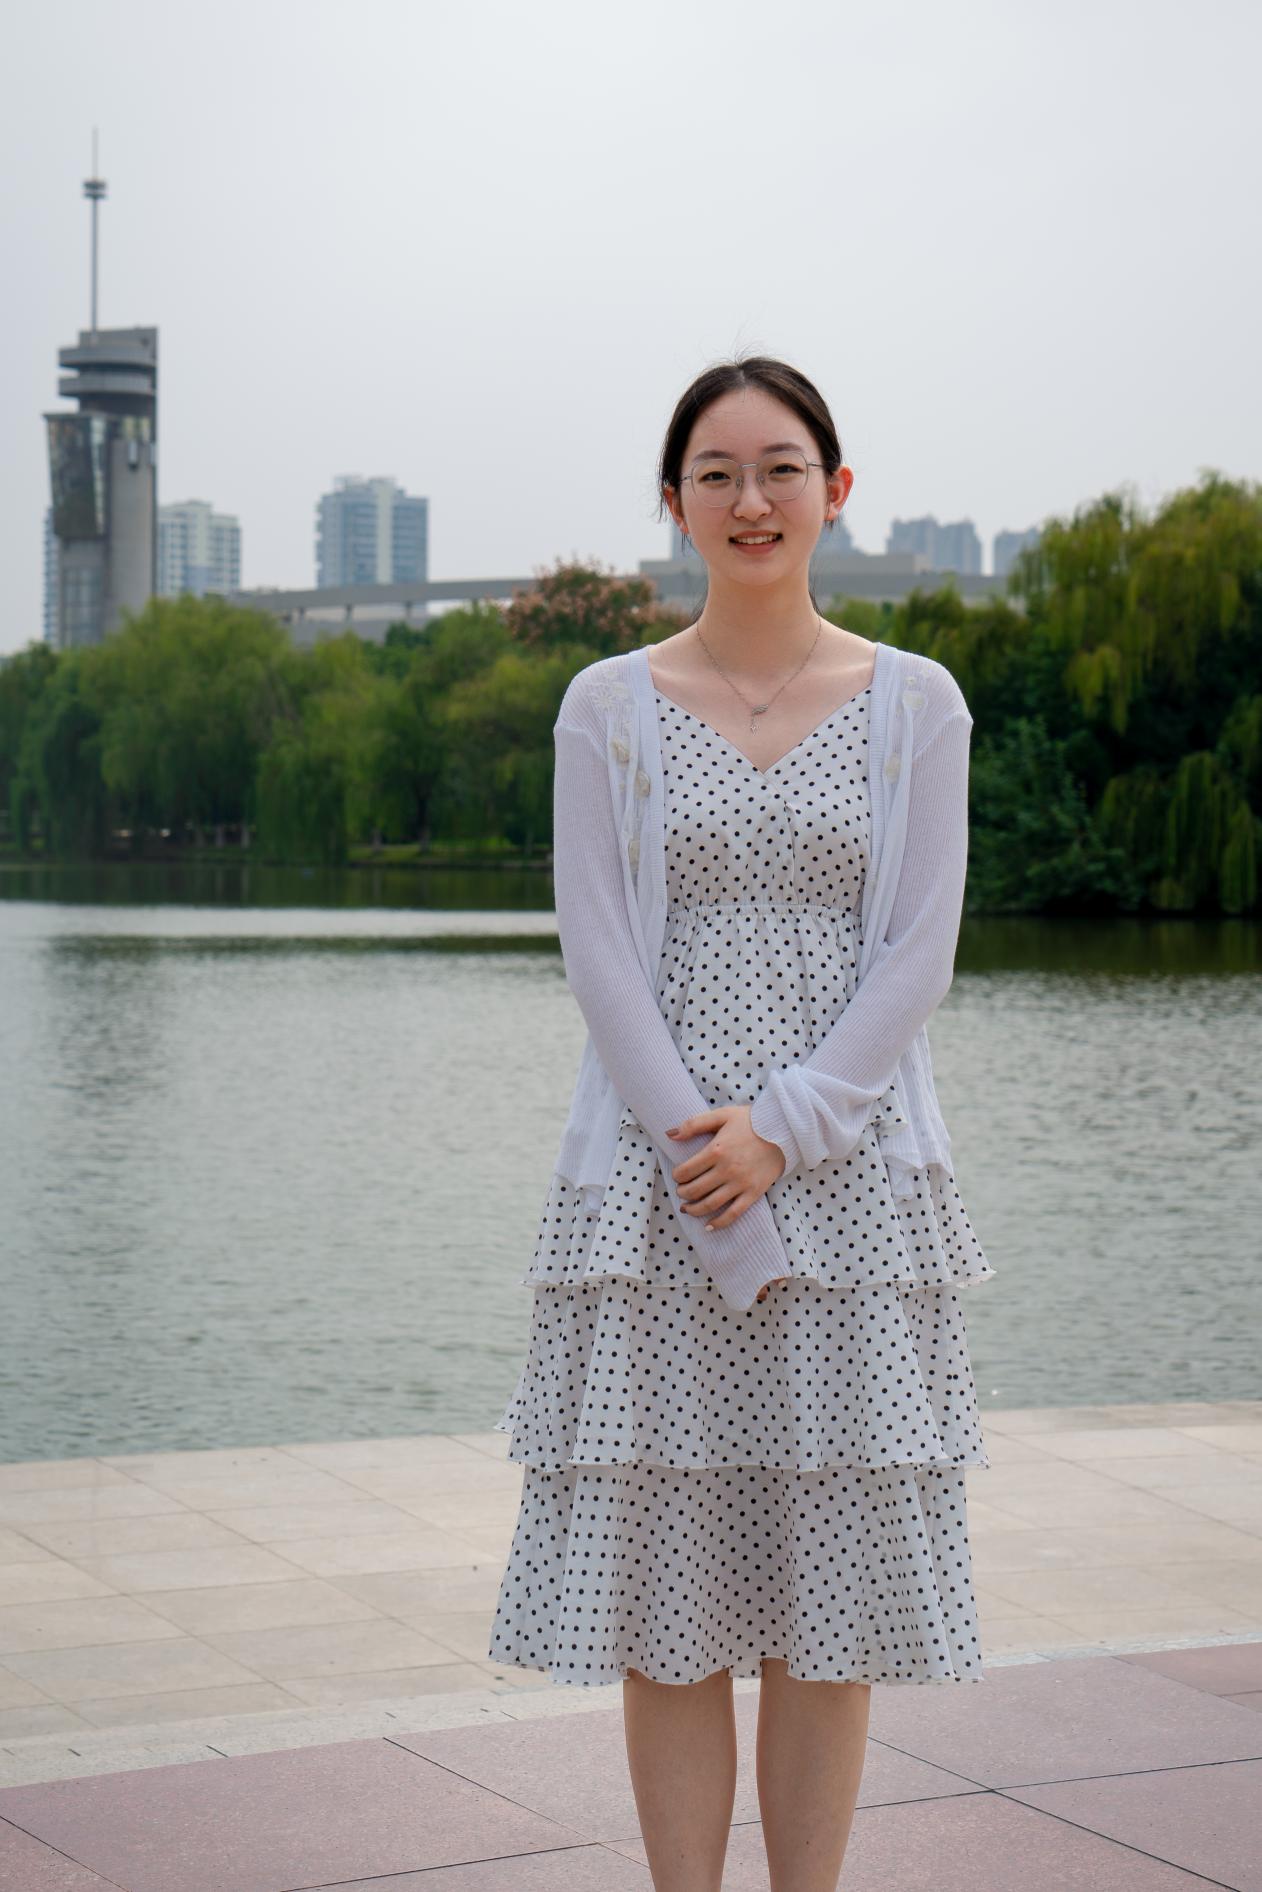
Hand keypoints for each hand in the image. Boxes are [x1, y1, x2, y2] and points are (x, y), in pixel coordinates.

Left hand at [665, 1103, 786, 1233]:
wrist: (784, 1130)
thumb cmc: (751, 1121)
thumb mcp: (722, 1115)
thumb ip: (694, 1124)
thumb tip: (669, 1134)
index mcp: (716, 1150)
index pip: (686, 1171)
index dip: (677, 1176)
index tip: (678, 1176)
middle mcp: (726, 1170)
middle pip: (695, 1190)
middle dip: (683, 1193)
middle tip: (681, 1191)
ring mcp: (740, 1184)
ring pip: (710, 1205)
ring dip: (694, 1210)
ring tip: (687, 1209)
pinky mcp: (753, 1193)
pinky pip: (733, 1214)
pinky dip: (719, 1223)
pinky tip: (708, 1226)